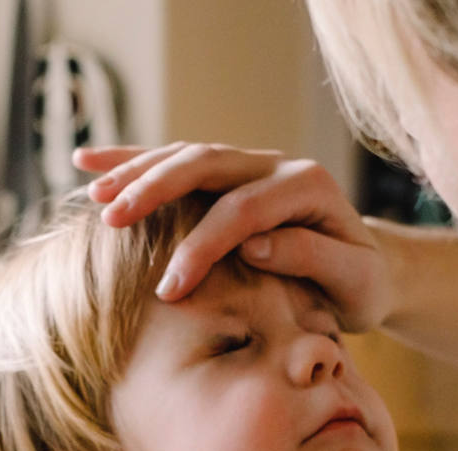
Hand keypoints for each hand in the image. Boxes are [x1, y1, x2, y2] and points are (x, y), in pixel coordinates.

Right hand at [73, 143, 395, 331]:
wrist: (370, 269)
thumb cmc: (361, 284)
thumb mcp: (354, 281)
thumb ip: (311, 258)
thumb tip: (254, 246)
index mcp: (307, 186)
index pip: (243, 210)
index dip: (202, 246)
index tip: (169, 290)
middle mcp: (275, 165)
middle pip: (206, 164)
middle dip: (155, 190)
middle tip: (112, 222)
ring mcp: (249, 165)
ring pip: (184, 155)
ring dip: (135, 172)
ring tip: (94, 196)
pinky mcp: (227, 176)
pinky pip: (174, 160)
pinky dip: (131, 160)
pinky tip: (87, 163)